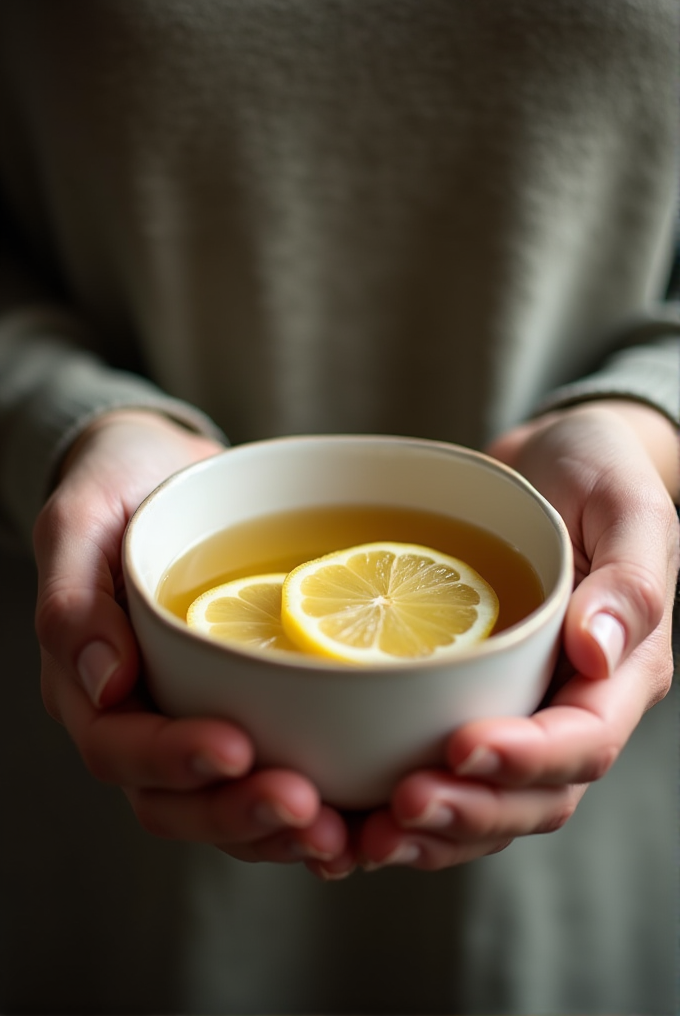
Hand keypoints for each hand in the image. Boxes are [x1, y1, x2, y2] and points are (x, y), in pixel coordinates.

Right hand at [34, 411, 350, 870]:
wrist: (171, 475)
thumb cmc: (119, 486)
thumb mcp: (82, 520)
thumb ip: (74, 599)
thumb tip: (102, 684)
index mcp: (89, 682)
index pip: (118, 745)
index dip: (172, 760)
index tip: (236, 748)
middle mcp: (140, 717)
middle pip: (175, 800)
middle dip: (239, 813)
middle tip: (307, 807)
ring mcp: (194, 719)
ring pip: (226, 805)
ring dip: (281, 829)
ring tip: (345, 832)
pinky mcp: (247, 710)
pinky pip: (271, 773)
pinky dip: (315, 802)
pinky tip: (362, 810)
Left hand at [354, 401, 678, 870]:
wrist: (548, 463)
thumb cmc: (595, 471)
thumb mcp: (624, 503)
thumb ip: (629, 578)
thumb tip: (598, 652)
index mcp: (622, 670)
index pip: (585, 740)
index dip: (529, 759)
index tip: (463, 746)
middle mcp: (573, 705)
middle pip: (536, 796)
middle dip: (470, 811)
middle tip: (399, 807)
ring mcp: (522, 710)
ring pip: (489, 804)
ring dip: (432, 831)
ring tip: (364, 836)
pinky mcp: (472, 702)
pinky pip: (446, 772)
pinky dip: (401, 804)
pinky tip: (346, 814)